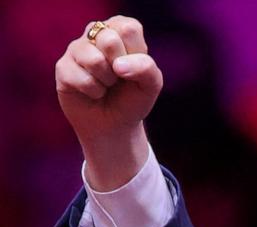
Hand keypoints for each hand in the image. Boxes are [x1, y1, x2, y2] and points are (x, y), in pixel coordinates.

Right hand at [55, 16, 162, 190]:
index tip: (133, 67)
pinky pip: (81, 78)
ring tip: (106, 85)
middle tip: (119, 77)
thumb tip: (118, 65)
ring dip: (106, 81)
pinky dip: (94, 92)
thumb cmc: (133, 99)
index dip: (135, 54)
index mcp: (121, 30)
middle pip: (109, 40)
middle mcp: (97, 33)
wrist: (114, 125)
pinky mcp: (62, 66)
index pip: (128, 29)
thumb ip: (146, 68)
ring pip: (94, 60)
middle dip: (120, 68)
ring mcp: (77, 49)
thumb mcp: (151, 84)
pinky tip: (93, 92)